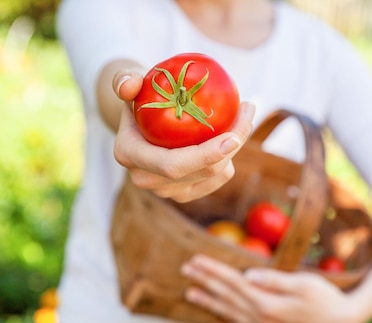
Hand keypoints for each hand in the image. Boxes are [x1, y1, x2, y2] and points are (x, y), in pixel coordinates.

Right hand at [111, 70, 255, 202]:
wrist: (140, 124)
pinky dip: (230, 157)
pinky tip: (234, 132)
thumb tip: (131, 83)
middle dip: (231, 147)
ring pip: (214, 175)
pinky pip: (218, 178)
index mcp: (130, 156)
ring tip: (243, 114)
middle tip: (247, 112)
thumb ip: (124, 79)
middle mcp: (146, 179)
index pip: (173, 165)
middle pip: (201, 172)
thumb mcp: (129, 84)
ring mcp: (167, 191)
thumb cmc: (139, 98)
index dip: (205, 156)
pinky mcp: (185, 193)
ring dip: (235, 147)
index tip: (233, 137)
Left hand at [181, 255, 362, 322]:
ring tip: (189, 293)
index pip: (233, 282)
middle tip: (185, 269)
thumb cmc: (324, 297)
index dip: (213, 270)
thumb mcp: (303, 283)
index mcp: (268, 303)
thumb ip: (274, 280)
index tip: (196, 259)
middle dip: (205, 281)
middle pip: (227, 296)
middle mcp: (261, 318)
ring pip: (229, 314)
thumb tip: (248, 275)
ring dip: (209, 303)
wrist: (340, 321)